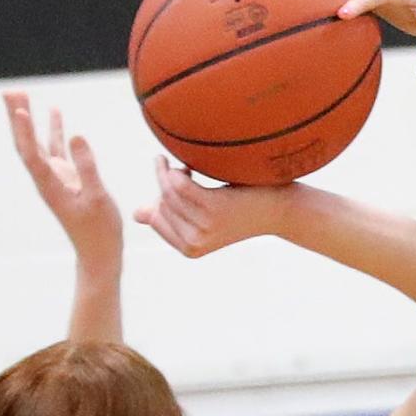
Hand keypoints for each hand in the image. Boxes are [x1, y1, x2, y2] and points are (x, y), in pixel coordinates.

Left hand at [4, 92, 121, 278]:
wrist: (99, 253)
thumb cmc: (99, 230)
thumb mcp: (97, 198)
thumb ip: (87, 167)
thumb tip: (78, 136)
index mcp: (51, 186)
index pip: (31, 154)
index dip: (24, 131)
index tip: (18, 108)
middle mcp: (47, 179)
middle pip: (25, 143)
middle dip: (16, 117)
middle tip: (9, 90)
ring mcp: (55, 178)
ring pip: (37, 143)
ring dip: (29, 120)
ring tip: (21, 94)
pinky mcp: (66, 179)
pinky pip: (55, 149)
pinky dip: (53, 130)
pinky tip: (55, 113)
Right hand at [134, 158, 287, 258]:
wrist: (278, 210)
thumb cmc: (240, 210)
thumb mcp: (203, 217)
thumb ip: (170, 216)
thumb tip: (137, 214)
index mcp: (190, 249)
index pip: (155, 218)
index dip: (158, 196)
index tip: (170, 182)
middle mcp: (195, 243)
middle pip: (161, 202)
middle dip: (164, 182)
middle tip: (180, 171)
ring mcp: (204, 228)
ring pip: (168, 191)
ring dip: (169, 172)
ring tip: (185, 167)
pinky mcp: (213, 210)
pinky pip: (178, 184)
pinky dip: (176, 170)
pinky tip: (187, 166)